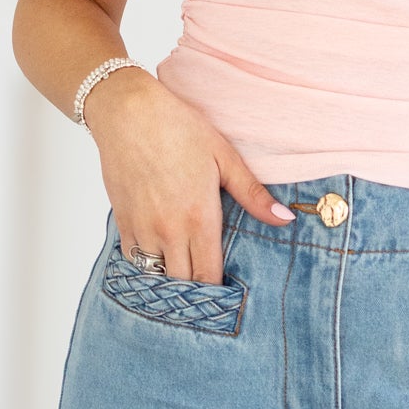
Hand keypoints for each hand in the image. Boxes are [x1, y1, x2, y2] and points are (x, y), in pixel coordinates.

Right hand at [82, 69, 291, 282]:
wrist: (128, 112)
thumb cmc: (179, 129)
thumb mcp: (224, 157)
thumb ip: (253, 194)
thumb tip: (286, 219)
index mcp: (199, 218)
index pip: (209, 276)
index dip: (219, 292)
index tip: (227, 296)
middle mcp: (169, 230)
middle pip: (182, 282)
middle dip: (196, 292)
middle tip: (208, 296)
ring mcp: (142, 228)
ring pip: (156, 276)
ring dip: (170, 281)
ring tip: (184, 284)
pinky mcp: (122, 221)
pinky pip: (133, 260)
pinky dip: (147, 266)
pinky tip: (159, 262)